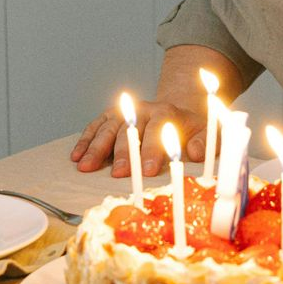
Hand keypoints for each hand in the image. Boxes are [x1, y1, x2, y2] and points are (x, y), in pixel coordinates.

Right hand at [70, 98, 205, 176]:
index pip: (157, 130)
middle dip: (123, 153)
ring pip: (107, 129)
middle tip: (117, 174)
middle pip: (129, 130)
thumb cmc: (189, 129)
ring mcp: (124, 112)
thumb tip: (195, 152)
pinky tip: (76, 155)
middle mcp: (142, 109)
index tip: (148, 170)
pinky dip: (84, 141)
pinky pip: (94, 127)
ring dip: (96, 148)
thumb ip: (205, 141)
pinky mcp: (110, 116)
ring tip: (85, 167)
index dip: (152, 150)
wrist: (174, 112)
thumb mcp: (206, 132)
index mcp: (166, 112)